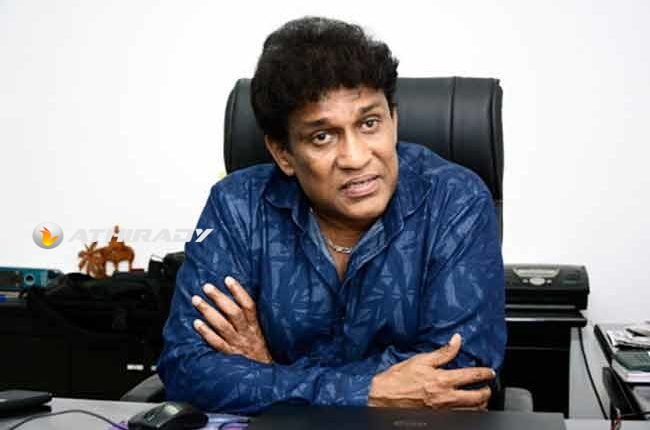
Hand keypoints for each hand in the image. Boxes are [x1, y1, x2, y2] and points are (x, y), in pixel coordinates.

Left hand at [191, 276, 272, 363]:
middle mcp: (247, 333)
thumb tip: (239, 299)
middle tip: (207, 287)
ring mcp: (237, 344)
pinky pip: (216, 343)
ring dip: (209, 311)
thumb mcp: (261, 333)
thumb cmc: (261, 352)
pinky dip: (206, 333)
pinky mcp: (229, 355)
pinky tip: (197, 323)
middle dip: (219, 298)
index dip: (238, 291)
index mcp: (256, 326)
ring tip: (196, 300)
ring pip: (223, 325)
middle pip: (233, 313)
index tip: (228, 279)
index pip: (249, 305)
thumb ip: (251, 319)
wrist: (265, 375)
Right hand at [368, 334, 493, 409]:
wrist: (383, 396)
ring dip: (480, 405)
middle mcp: (446, 397)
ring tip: (481, 399)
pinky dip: (468, 413)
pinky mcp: (438, 417)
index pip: (471, 376)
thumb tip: (456, 340)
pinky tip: (467, 409)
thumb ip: (442, 352)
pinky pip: (460, 417)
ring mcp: (443, 410)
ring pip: (471, 411)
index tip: (490, 371)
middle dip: (486, 392)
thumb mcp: (421, 360)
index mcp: (442, 379)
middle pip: (476, 398)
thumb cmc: (399, 378)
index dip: (484, 373)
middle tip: (487, 387)